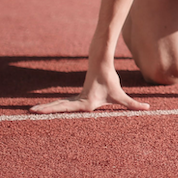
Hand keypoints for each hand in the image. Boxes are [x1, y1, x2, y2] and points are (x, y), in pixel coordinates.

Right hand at [30, 60, 149, 113]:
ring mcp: (75, 98)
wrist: (102, 66)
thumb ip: (133, 104)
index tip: (45, 110)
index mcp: (85, 102)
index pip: (68, 107)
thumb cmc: (111, 82)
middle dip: (45, 110)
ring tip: (31, 111)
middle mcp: (78, 101)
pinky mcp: (75, 98)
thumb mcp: (121, 96)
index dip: (56, 109)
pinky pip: (61, 104)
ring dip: (46, 108)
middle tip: (30, 112)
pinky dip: (52, 107)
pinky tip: (43, 110)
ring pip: (58, 105)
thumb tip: (147, 108)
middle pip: (59, 106)